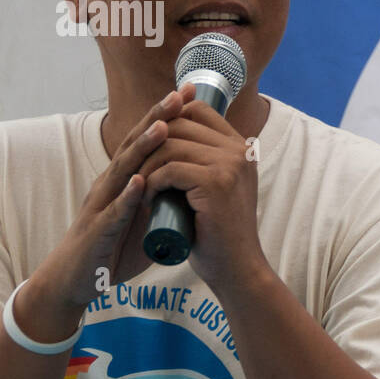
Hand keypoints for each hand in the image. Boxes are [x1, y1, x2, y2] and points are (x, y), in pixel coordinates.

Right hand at [20, 87, 195, 338]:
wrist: (77, 281)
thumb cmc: (113, 247)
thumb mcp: (145, 216)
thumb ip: (166, 198)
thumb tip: (198, 185)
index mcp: (124, 180)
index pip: (147, 142)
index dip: (166, 116)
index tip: (189, 93)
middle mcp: (111, 185)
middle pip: (134, 145)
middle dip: (157, 118)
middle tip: (178, 94)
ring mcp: (101, 206)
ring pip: (123, 172)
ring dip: (142, 148)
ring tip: (163, 126)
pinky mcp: (97, 232)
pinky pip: (113, 213)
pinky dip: (126, 197)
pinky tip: (139, 183)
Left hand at [136, 86, 266, 289]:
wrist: (237, 268)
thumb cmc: (219, 233)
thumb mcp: (216, 188)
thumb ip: (207, 161)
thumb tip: (173, 133)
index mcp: (241, 147)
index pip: (198, 110)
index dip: (168, 120)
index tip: (149, 144)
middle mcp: (240, 150)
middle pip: (180, 123)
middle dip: (151, 143)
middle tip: (138, 170)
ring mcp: (230, 164)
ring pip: (170, 145)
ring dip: (147, 164)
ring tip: (142, 187)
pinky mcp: (216, 182)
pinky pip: (170, 168)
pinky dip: (152, 182)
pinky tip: (149, 198)